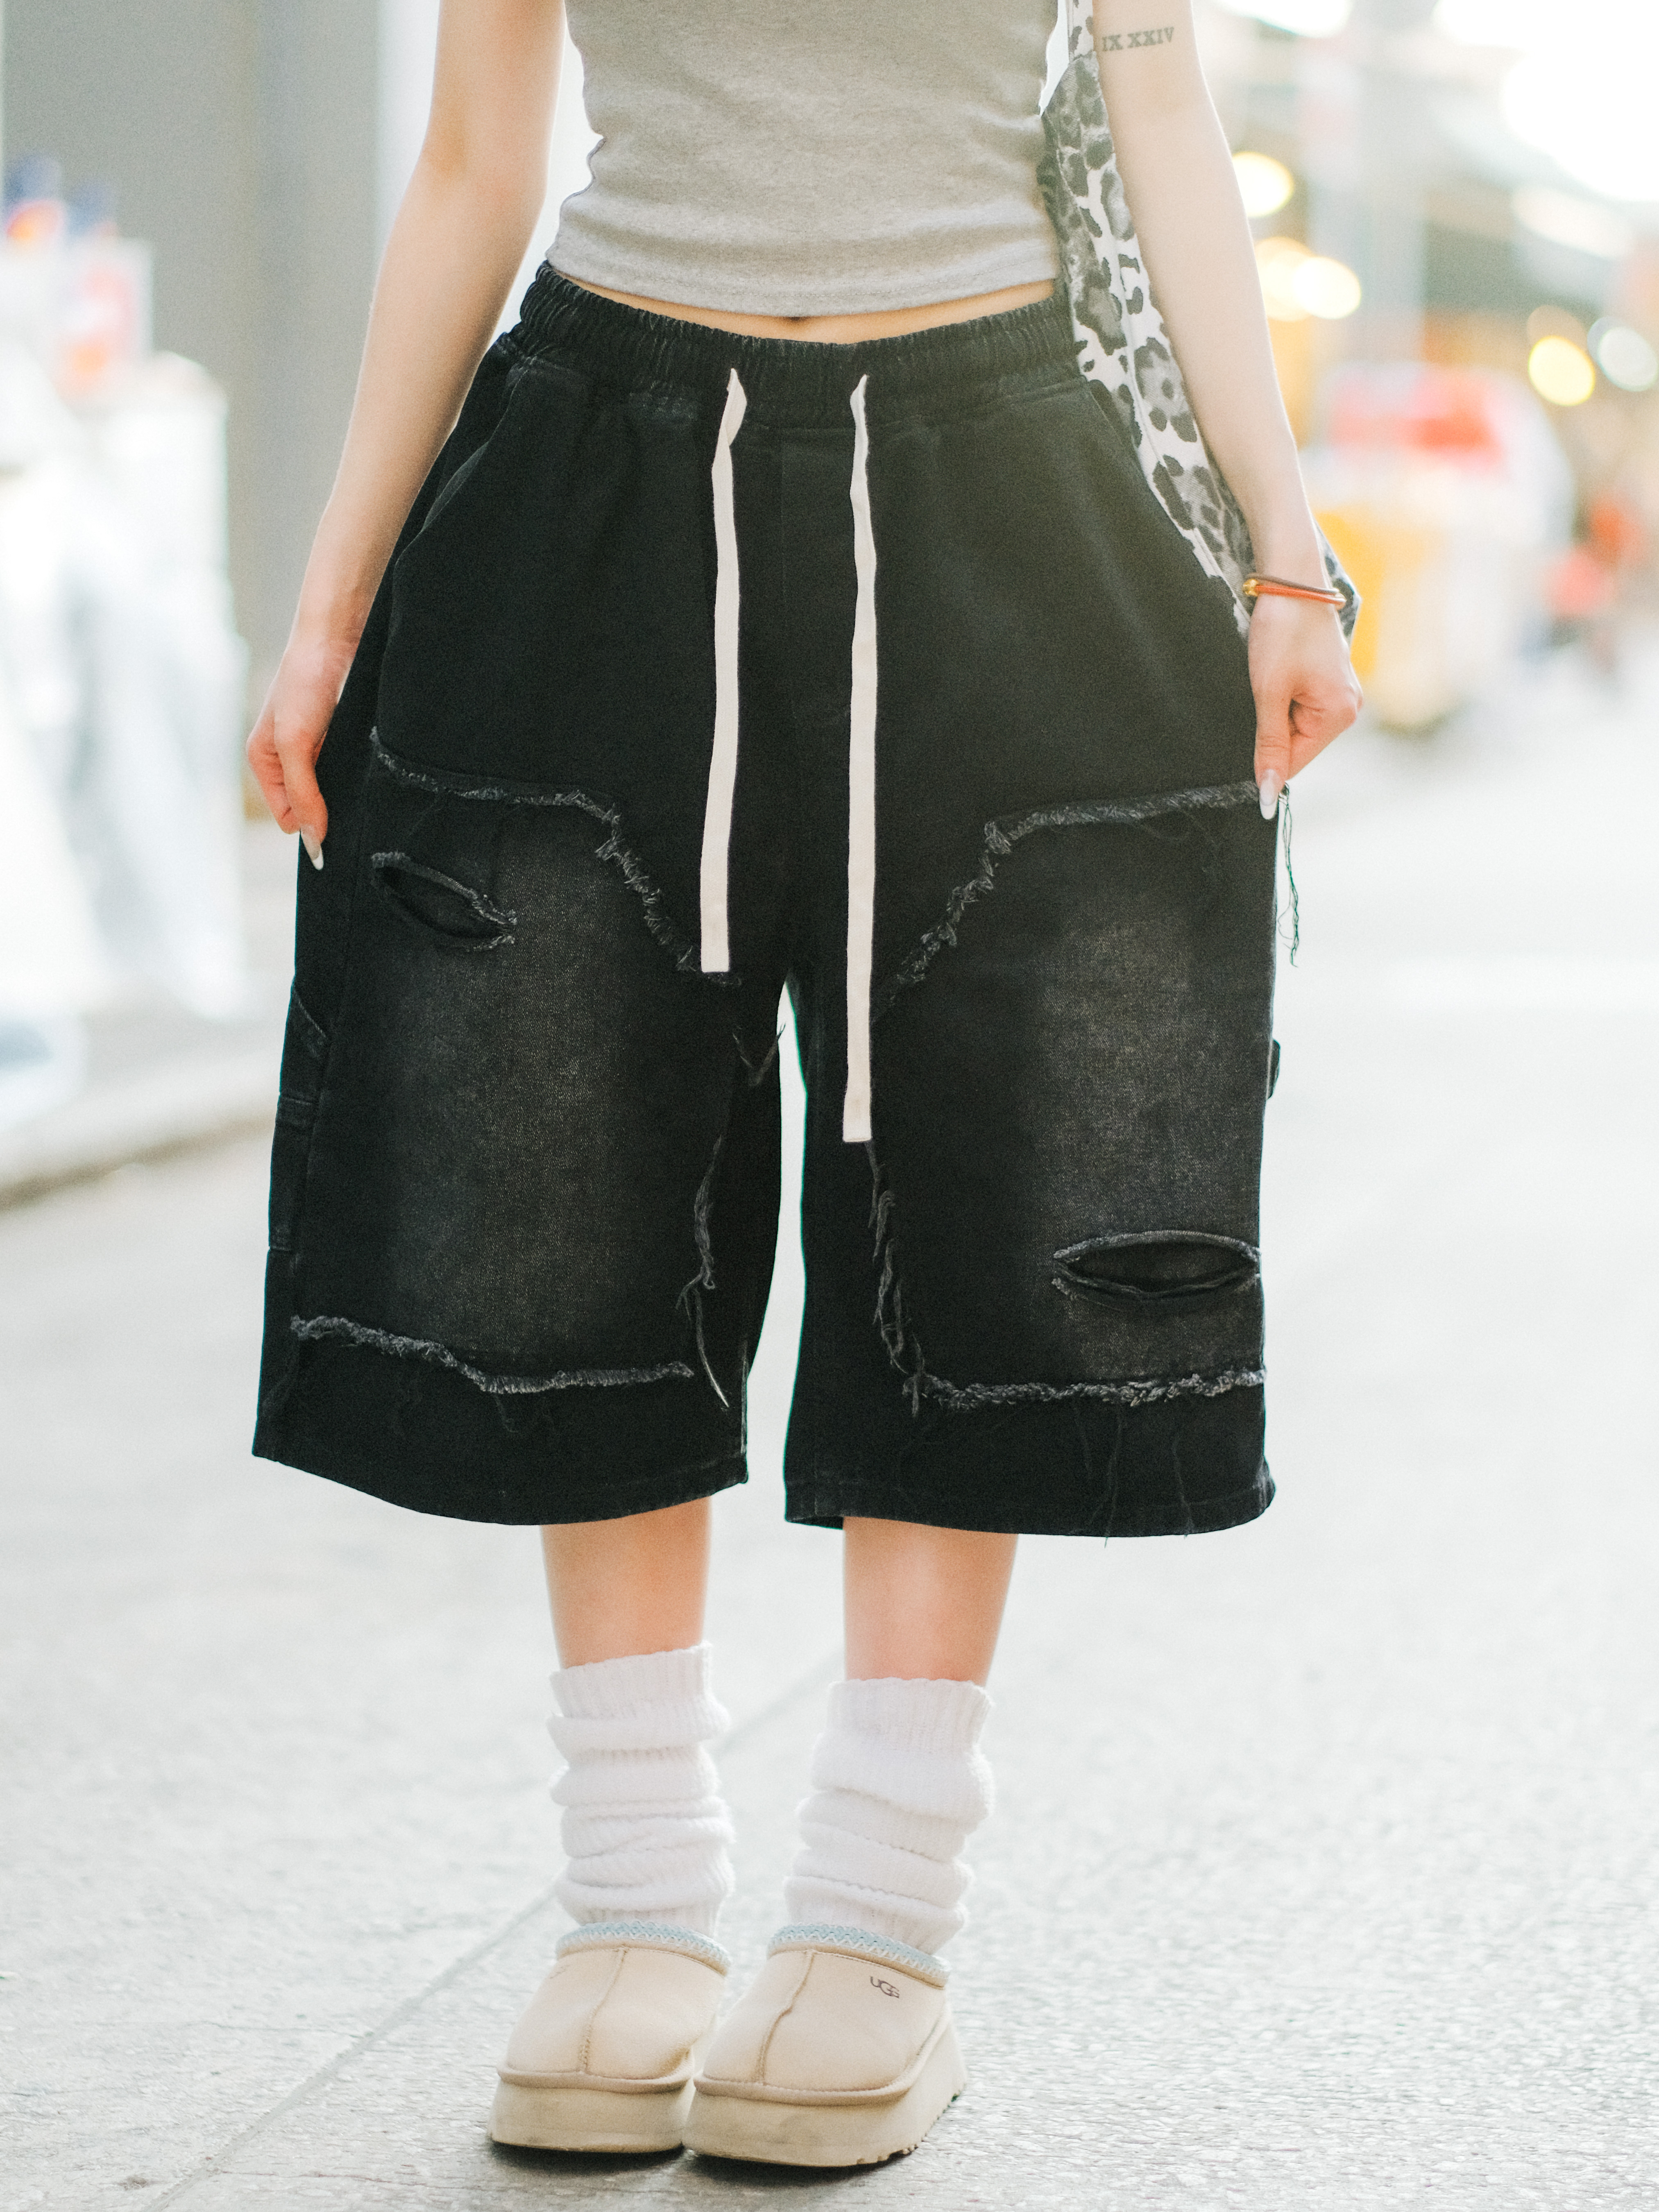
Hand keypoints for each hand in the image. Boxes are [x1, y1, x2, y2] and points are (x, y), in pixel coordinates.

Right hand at [245, 627, 358, 867]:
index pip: (287, 817)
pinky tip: (371, 771)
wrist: (337, 637)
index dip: (309, 825)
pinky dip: (361, 776)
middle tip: (354, 810)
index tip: (335, 829)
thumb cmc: (305, 681)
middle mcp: (289, 760)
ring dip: (348, 794)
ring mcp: (317, 750)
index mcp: (265, 761)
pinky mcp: (342, 739)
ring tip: (363, 785)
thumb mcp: (294, 742)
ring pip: (334, 792)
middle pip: (310, 807)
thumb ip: (301, 792)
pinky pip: (351, 772)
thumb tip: (311, 839)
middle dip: (329, 812)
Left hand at [1248, 592, 1362, 815]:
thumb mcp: (1269, 693)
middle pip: (1297, 745)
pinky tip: (1276, 676)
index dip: (1267, 762)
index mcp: (1340, 714)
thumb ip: (1270, 745)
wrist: (1291, 581)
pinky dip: (1282, 699)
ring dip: (1275, 713)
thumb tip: (1269, 794)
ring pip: (1296, 726)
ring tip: (1270, 679)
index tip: (1244, 742)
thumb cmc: (1282, 632)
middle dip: (1272, 730)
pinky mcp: (1330, 680)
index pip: (1296, 763)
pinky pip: (1300, 706)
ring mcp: (1341, 692)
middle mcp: (1349, 707)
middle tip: (1262, 693)